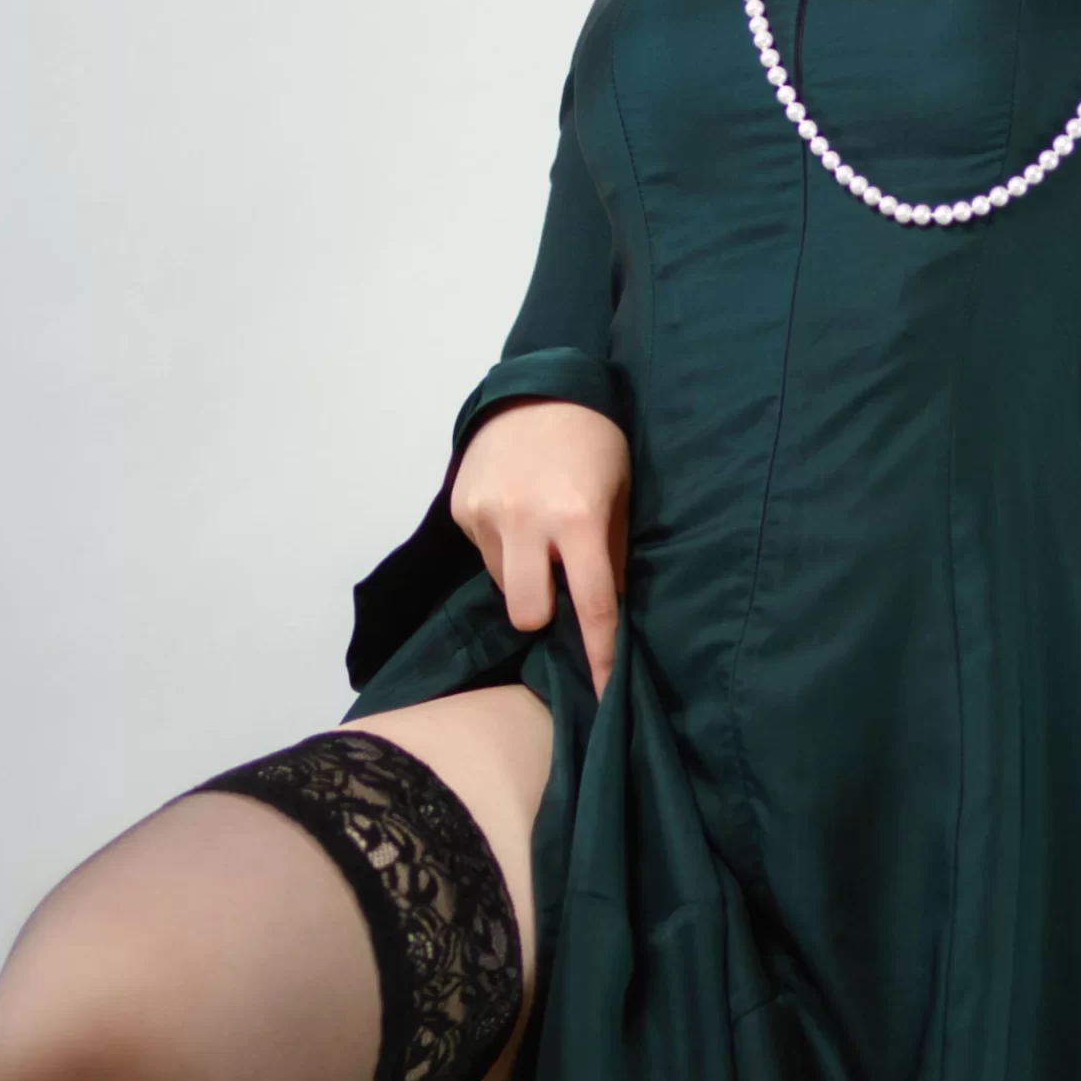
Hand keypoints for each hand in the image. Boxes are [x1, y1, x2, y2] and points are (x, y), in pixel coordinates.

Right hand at [449, 397, 629, 701]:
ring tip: (538, 535)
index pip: (592, 606)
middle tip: (559, 588)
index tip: (605, 692)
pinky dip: (504, 548)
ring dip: (524, 576)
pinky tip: (517, 515)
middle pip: (528, 613)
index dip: (599, 654)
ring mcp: (487, 515)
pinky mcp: (461, 508)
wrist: (537, 388)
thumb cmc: (595, 443)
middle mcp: (527, 520)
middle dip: (544, 615)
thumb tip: (607, 613)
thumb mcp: (619, 494)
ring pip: (504, 586)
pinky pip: (484, 555)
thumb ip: (611, 553)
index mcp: (578, 519)